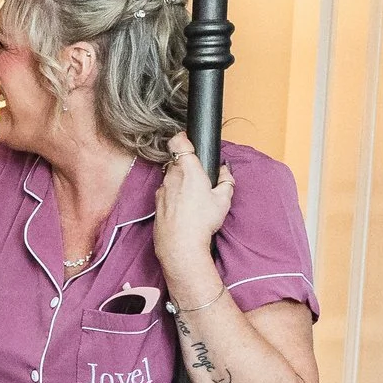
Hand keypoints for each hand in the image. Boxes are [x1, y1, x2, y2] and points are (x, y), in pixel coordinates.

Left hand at [154, 132, 233, 281]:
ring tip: (192, 196)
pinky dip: (172, 194)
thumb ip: (226, 180)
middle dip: (186, 164)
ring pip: (170, 176)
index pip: (178, 142)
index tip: (188, 140)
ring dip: (179, 180)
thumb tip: (224, 171)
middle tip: (200, 176)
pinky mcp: (156, 203)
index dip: (182, 137)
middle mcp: (171, 176)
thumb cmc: (202, 221)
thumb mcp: (223, 199)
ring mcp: (161, 189)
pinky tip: (182, 207)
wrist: (180, 245)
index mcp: (188, 170)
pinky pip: (165, 191)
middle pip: (176, 161)